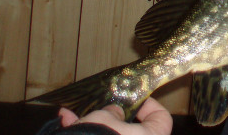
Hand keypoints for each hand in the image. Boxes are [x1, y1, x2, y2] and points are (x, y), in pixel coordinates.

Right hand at [58, 97, 172, 134]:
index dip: (148, 104)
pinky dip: (84, 133)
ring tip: (76, 114)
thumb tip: (116, 112)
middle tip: (104, 106)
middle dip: (114, 117)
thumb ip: (114, 111)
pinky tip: (66, 122)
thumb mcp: (106, 117)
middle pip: (132, 128)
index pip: (161, 117)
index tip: (132, 97)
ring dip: (94, 125)